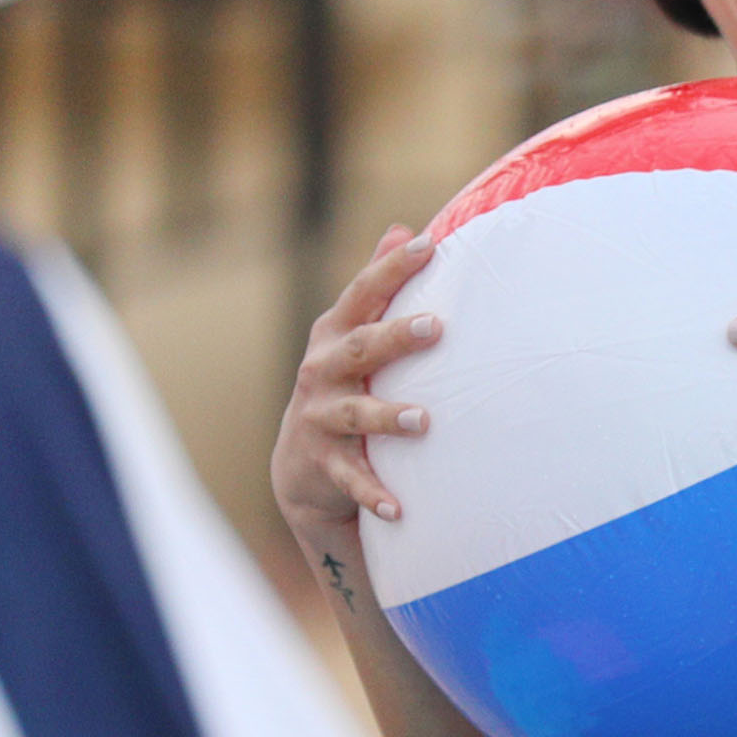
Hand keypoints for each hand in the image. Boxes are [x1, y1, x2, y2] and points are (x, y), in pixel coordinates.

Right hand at [272, 223, 439, 559]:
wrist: (302, 464)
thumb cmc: (345, 383)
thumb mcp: (354, 334)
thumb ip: (378, 286)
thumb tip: (405, 230)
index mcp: (335, 335)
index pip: (363, 294)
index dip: (392, 269)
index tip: (429, 245)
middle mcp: (323, 372)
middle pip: (359, 348)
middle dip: (394, 337)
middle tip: (434, 327)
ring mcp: (322, 418)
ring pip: (355, 415)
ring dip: (388, 417)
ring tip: (423, 420)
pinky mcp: (326, 464)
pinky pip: (352, 479)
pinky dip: (374, 493)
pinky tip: (398, 507)